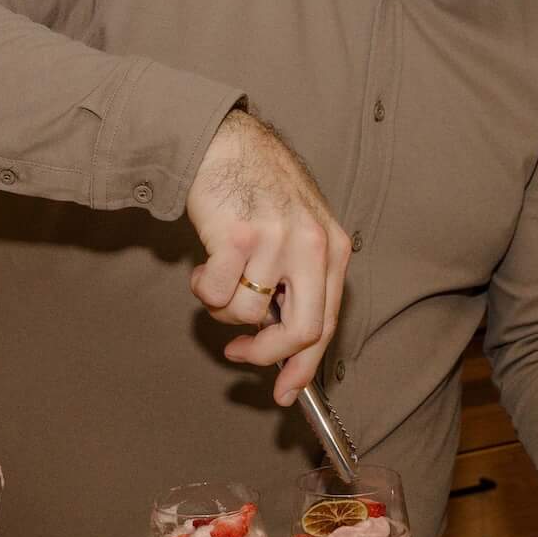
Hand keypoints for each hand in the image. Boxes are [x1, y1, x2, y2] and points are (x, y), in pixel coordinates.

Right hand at [184, 108, 352, 405]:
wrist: (225, 145)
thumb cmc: (259, 191)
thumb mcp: (300, 232)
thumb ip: (300, 283)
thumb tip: (287, 348)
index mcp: (333, 248)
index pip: (326, 324)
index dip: (303, 366)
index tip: (283, 391)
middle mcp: (312, 245)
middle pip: (300, 332)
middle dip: (265, 354)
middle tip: (239, 351)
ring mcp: (276, 241)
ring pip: (247, 313)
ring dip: (224, 307)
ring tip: (221, 276)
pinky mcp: (237, 237)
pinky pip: (215, 294)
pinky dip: (203, 289)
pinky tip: (207, 263)